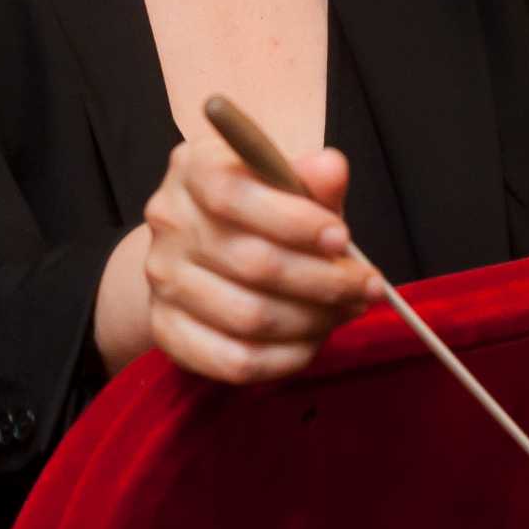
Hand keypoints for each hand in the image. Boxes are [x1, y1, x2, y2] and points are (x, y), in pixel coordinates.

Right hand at [130, 134, 380, 386]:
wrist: (199, 247)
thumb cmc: (255, 207)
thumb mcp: (284, 180)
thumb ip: (309, 177)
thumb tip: (332, 169)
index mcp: (193, 168)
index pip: (234, 195)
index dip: (295, 221)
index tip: (343, 238)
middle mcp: (169, 222)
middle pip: (252, 262)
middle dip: (324, 280)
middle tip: (367, 286)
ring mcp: (162, 279)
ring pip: (248, 316)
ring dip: (313, 321)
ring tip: (346, 310)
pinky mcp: (167, 329)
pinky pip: (233, 360)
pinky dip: (285, 358)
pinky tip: (313, 341)